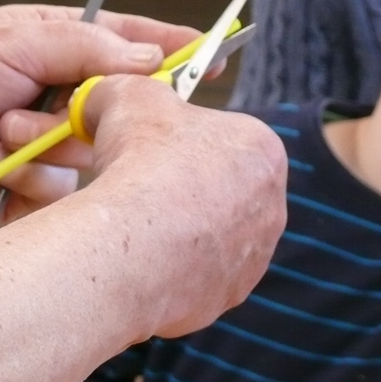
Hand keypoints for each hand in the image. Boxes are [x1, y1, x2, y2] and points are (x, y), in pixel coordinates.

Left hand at [0, 5, 197, 229]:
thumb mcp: (10, 42)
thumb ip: (86, 50)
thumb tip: (150, 60)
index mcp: (52, 43)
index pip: (127, 43)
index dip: (171, 50)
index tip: (213, 55)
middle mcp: (56, 93)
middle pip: (122, 105)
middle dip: (105, 110)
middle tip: (86, 112)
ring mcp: (45, 142)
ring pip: (95, 152)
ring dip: (48, 142)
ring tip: (0, 131)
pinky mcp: (30, 187)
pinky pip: (62, 190)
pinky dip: (26, 177)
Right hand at [78, 75, 287, 339]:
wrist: (132, 249)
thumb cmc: (140, 165)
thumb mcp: (127, 96)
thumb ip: (127, 86)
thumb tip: (108, 92)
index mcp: (263, 149)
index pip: (224, 136)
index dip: (179, 138)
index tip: (147, 145)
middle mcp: (272, 206)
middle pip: (221, 189)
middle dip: (184, 187)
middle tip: (139, 186)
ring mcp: (255, 256)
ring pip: (212, 235)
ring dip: (180, 230)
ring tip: (136, 226)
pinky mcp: (230, 295)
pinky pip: (199, 276)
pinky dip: (173, 269)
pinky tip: (142, 260)